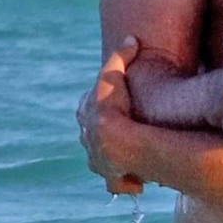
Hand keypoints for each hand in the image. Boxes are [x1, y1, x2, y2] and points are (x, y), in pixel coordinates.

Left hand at [77, 38, 143, 194]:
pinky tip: (137, 183)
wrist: (112, 141)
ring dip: (113, 157)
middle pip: (93, 134)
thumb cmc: (112, 107)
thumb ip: (121, 56)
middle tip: (122, 126)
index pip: (89, 106)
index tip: (112, 99)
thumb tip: (132, 38)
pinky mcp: (113, 179)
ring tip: (130, 157)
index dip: (101, 101)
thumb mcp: (114, 75)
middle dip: (103, 131)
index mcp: (86, 115)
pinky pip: (119, 184)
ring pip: (102, 159)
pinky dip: (127, 183)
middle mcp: (88, 140)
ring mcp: (98, 161)